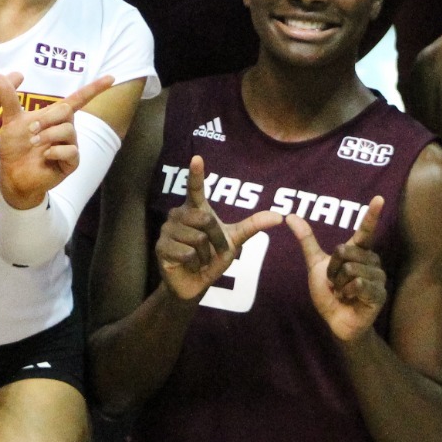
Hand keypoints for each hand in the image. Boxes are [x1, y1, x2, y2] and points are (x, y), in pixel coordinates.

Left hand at [0, 72, 114, 209]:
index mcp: (55, 117)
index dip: (95, 88)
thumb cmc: (15, 146)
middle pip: (67, 111)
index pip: (78, 99)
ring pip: (68, 130)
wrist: (12, 174)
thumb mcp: (10, 120)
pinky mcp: (71, 163)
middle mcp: (66, 129)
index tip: (112, 78)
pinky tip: (45, 156)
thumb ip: (7, 97)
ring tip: (34, 143)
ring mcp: (70, 146)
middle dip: (47, 118)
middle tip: (31, 130)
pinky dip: (55, 151)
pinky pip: (70, 151)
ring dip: (48, 135)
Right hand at [155, 155, 283, 302]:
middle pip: (206, 219)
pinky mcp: (161, 247)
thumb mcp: (235, 241)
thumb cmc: (212, 258)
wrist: (195, 283)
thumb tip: (280, 216)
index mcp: (196, 209)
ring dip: (204, 255)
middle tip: (211, 252)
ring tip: (197, 259)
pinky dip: (193, 263)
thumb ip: (253, 226)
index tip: (197, 158)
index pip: (195, 188)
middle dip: (216, 240)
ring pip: (197, 238)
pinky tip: (187, 265)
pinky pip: (187, 253)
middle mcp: (178, 214)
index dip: (196, 174)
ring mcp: (167, 230)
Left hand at [288, 197, 388, 341]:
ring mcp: (378, 277)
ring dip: (339, 283)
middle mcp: (371, 261)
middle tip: (335, 282)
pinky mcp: (379, 293)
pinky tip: (350, 299)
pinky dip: (347, 292)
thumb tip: (290, 215)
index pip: (365, 230)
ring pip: (350, 268)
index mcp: (358, 251)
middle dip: (332, 269)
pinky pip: (358, 283)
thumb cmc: (329, 293)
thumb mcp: (315, 264)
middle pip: (344, 251)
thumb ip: (306, 240)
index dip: (371, 214)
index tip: (379, 198)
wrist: (336, 321)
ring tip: (343, 292)